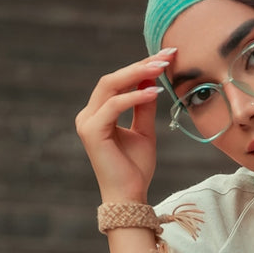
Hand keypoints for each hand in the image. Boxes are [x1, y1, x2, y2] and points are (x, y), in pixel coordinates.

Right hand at [74, 50, 175, 204]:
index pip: (118, 83)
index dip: (140, 68)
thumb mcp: (145, 131)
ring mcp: (87, 122)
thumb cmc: (135, 168)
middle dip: (140, 65)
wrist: (130, 196)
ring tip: (161, 68)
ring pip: (110, 87)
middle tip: (166, 56)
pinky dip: (134, 97)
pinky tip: (154, 92)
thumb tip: (151, 81)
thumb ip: (144, 107)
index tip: (165, 57)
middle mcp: (88, 115)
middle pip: (112, 79)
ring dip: (137, 74)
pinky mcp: (91, 132)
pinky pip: (113, 106)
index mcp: (98, 114)